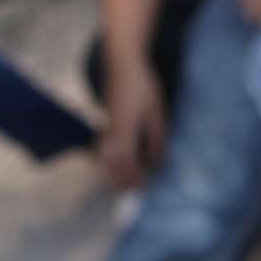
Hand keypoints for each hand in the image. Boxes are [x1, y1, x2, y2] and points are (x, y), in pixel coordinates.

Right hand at [98, 61, 166, 189]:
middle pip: (111, 164)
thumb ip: (156, 138)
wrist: (122, 67)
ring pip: (105, 158)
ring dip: (114, 172)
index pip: (126, 160)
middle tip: (132, 192)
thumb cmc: (143, 89)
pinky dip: (110, 161)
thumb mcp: (157, 113)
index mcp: (124, 130)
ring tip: (124, 185)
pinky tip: (117, 167)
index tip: (141, 187)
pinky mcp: (105, 126)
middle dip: (120, 179)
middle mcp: (111, 132)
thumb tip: (155, 163)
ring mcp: (105, 129)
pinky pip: (103, 150)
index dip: (132, 176)